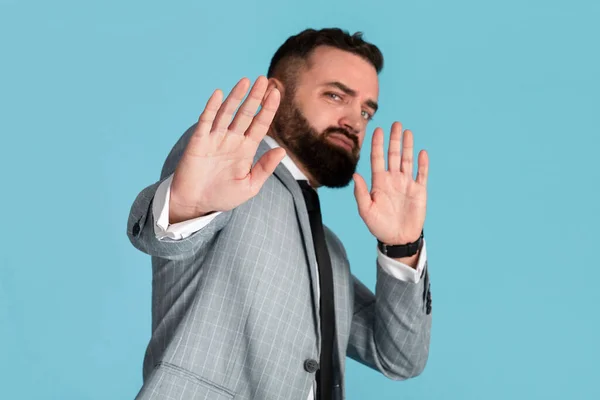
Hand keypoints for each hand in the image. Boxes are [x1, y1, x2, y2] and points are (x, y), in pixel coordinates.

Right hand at [169, 76, 285, 222]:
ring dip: (236, 97)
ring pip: (227, 113)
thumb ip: (265, 168)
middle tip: (264, 80)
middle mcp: (232, 140)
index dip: (268, 109)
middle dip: (255, 97)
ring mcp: (215, 139)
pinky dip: (211, 108)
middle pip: (246, 114)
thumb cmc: (223, 196)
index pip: (260, 124)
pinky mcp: (199, 142)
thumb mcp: (249, 186)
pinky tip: (219, 94)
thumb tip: (282, 150)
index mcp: (246, 149)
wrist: (196, 205)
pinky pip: (206, 121)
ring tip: (246, 81)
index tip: (276, 92)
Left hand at [353, 122, 428, 244]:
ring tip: (407, 132)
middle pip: (393, 155)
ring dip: (407, 146)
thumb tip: (355, 175)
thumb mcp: (366, 211)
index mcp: (379, 182)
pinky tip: (421, 152)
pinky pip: (421, 174)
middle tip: (396, 124)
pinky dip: (422, 163)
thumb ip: (361, 193)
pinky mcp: (419, 191)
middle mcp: (392, 179)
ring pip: (407, 160)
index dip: (377, 144)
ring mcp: (406, 184)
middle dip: (394, 139)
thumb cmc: (379, 226)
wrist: (397, 239)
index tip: (377, 129)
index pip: (377, 158)